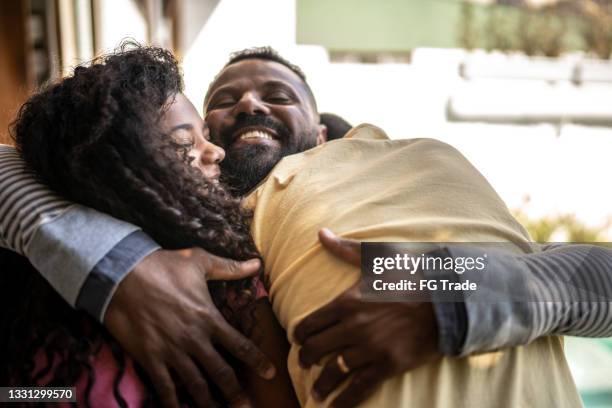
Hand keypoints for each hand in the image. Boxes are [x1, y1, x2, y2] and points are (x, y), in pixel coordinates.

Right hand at [104, 248, 275, 407]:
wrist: (122, 275)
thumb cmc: (163, 266)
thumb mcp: (199, 261)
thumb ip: (229, 267)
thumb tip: (257, 263)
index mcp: (209, 318)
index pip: (240, 345)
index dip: (257, 360)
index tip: (270, 373)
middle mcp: (194, 339)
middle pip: (221, 372)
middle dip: (236, 393)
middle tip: (248, 407)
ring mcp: (172, 351)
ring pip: (196, 385)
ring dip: (210, 403)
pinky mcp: (151, 358)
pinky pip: (164, 387)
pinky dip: (172, 403)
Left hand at [293, 229, 440, 407]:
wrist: (445, 300)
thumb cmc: (410, 277)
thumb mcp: (376, 258)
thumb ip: (345, 249)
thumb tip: (321, 233)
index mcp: (346, 302)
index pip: (310, 324)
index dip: (300, 334)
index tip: (298, 339)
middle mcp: (353, 327)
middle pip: (317, 348)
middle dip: (306, 358)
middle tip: (304, 363)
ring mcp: (370, 348)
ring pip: (334, 370)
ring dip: (321, 383)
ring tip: (317, 391)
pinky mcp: (387, 365)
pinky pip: (358, 387)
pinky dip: (343, 400)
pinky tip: (333, 407)